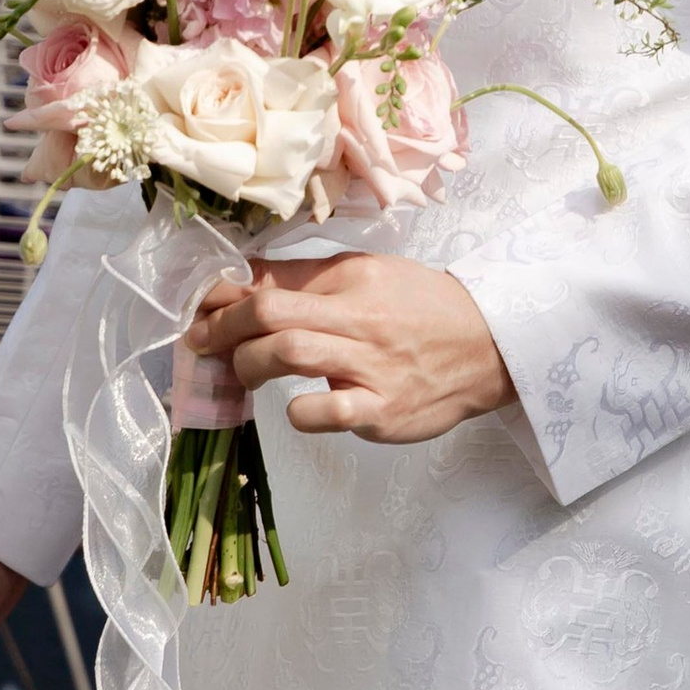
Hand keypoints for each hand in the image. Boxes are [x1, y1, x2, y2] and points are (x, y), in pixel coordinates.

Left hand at [186, 252, 516, 443]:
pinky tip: (300, 408)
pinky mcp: (383, 413)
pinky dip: (301, 412)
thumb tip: (239, 282)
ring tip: (243, 372)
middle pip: (273, 316)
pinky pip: (328, 413)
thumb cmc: (420, 308)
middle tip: (204, 343)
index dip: (225, 299)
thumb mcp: (365, 276)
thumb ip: (303, 280)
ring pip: (291, 354)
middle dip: (224, 331)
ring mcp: (372, 369)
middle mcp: (361, 320)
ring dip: (250, 365)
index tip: (200, 311)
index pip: (274, 284)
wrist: (489, 346)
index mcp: (353, 281)